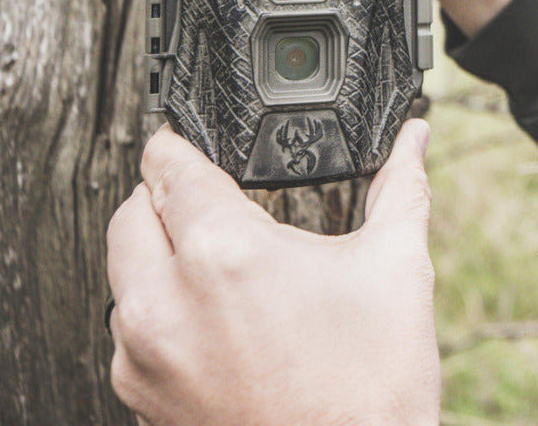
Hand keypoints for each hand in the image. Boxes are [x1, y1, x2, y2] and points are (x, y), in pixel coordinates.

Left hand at [106, 120, 439, 425]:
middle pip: (131, 212)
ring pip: (122, 272)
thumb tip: (414, 138)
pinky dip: (157, 310)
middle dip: (165, 196)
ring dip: (157, 254)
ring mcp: (146, 358)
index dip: (180, 142)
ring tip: (218, 259)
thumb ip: (401, 186)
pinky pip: (128, 330)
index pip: (168, 166)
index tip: (190, 138)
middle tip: (211, 197)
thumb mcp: (395, 269)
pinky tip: (211, 315)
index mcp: (223, 252)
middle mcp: (166, 303)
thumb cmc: (371, 394)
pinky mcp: (143, 399)